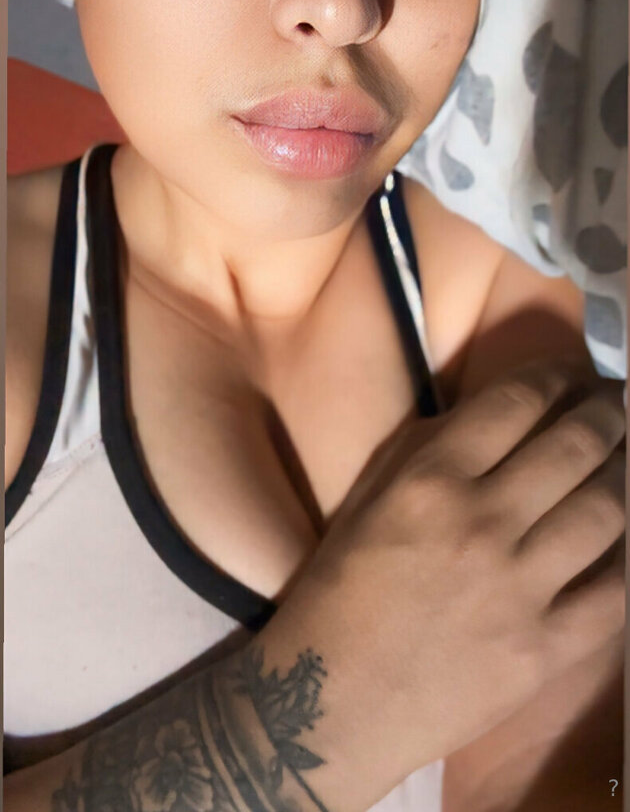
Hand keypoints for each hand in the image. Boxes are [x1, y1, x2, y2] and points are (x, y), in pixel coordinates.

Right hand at [252, 359, 624, 808]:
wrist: (332, 703)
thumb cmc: (340, 591)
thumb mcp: (369, 498)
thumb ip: (428, 449)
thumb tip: (500, 414)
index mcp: (430, 480)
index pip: (517, 402)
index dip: (559, 377)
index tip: (575, 376)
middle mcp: (480, 523)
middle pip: (575, 445)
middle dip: (608, 414)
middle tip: (617, 408)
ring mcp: (518, 590)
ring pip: (607, 510)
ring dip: (627, 473)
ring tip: (627, 462)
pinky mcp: (543, 652)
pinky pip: (614, 592)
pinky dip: (628, 557)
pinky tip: (625, 538)